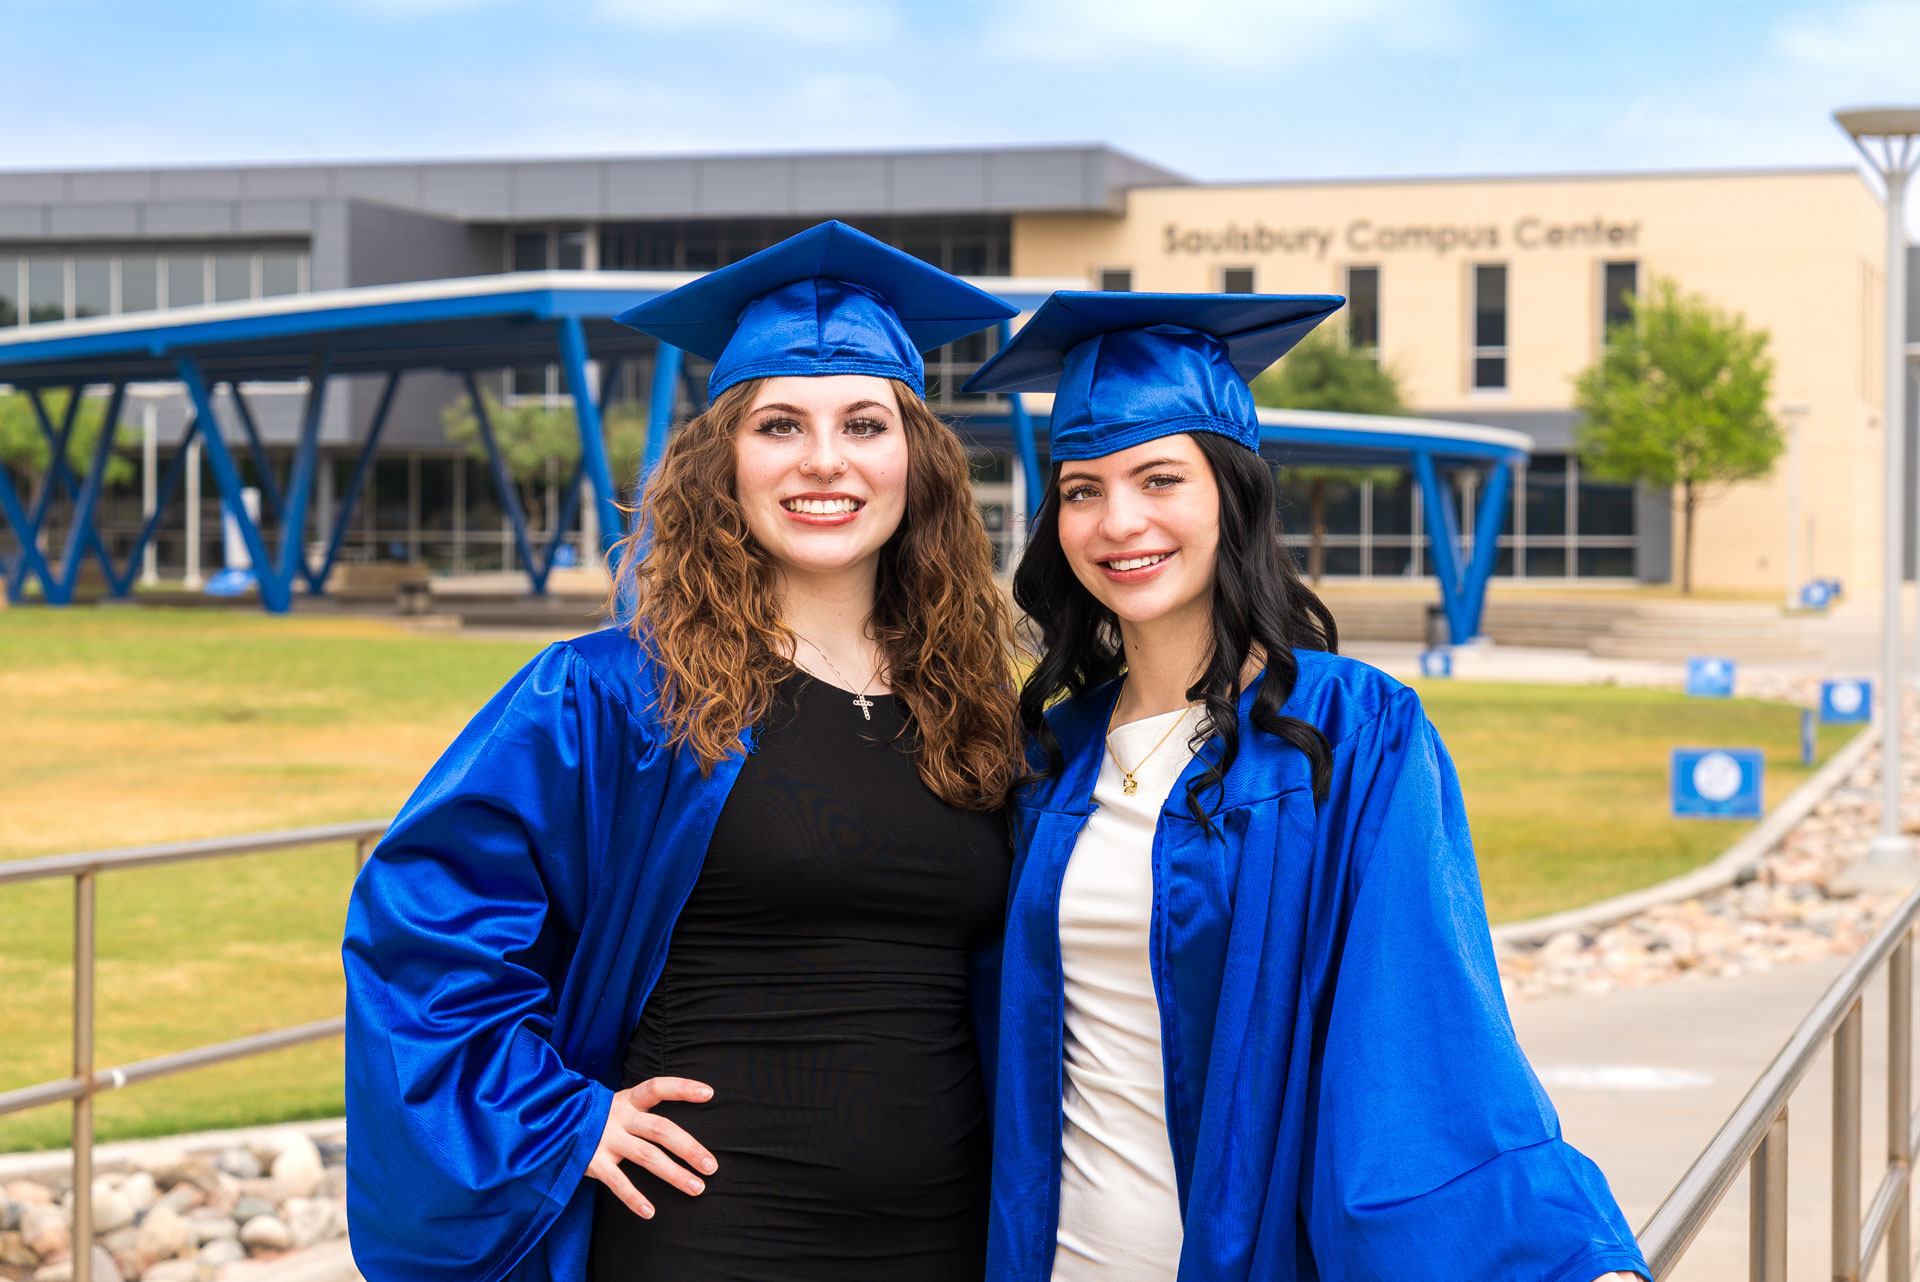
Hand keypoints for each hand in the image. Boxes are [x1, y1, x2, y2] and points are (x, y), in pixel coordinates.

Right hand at [584, 1076, 717, 1218]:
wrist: (547, 1125)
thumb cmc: (596, 1120)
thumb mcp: (618, 1108)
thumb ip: (643, 1115)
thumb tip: (682, 1134)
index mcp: (628, 1101)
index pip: (658, 1087)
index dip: (683, 1088)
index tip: (709, 1094)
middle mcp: (619, 1117)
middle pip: (660, 1129)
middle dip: (689, 1147)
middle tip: (712, 1166)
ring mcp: (605, 1139)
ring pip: (646, 1156)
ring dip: (674, 1173)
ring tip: (697, 1188)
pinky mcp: (591, 1161)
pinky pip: (617, 1181)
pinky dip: (633, 1197)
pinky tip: (650, 1211)